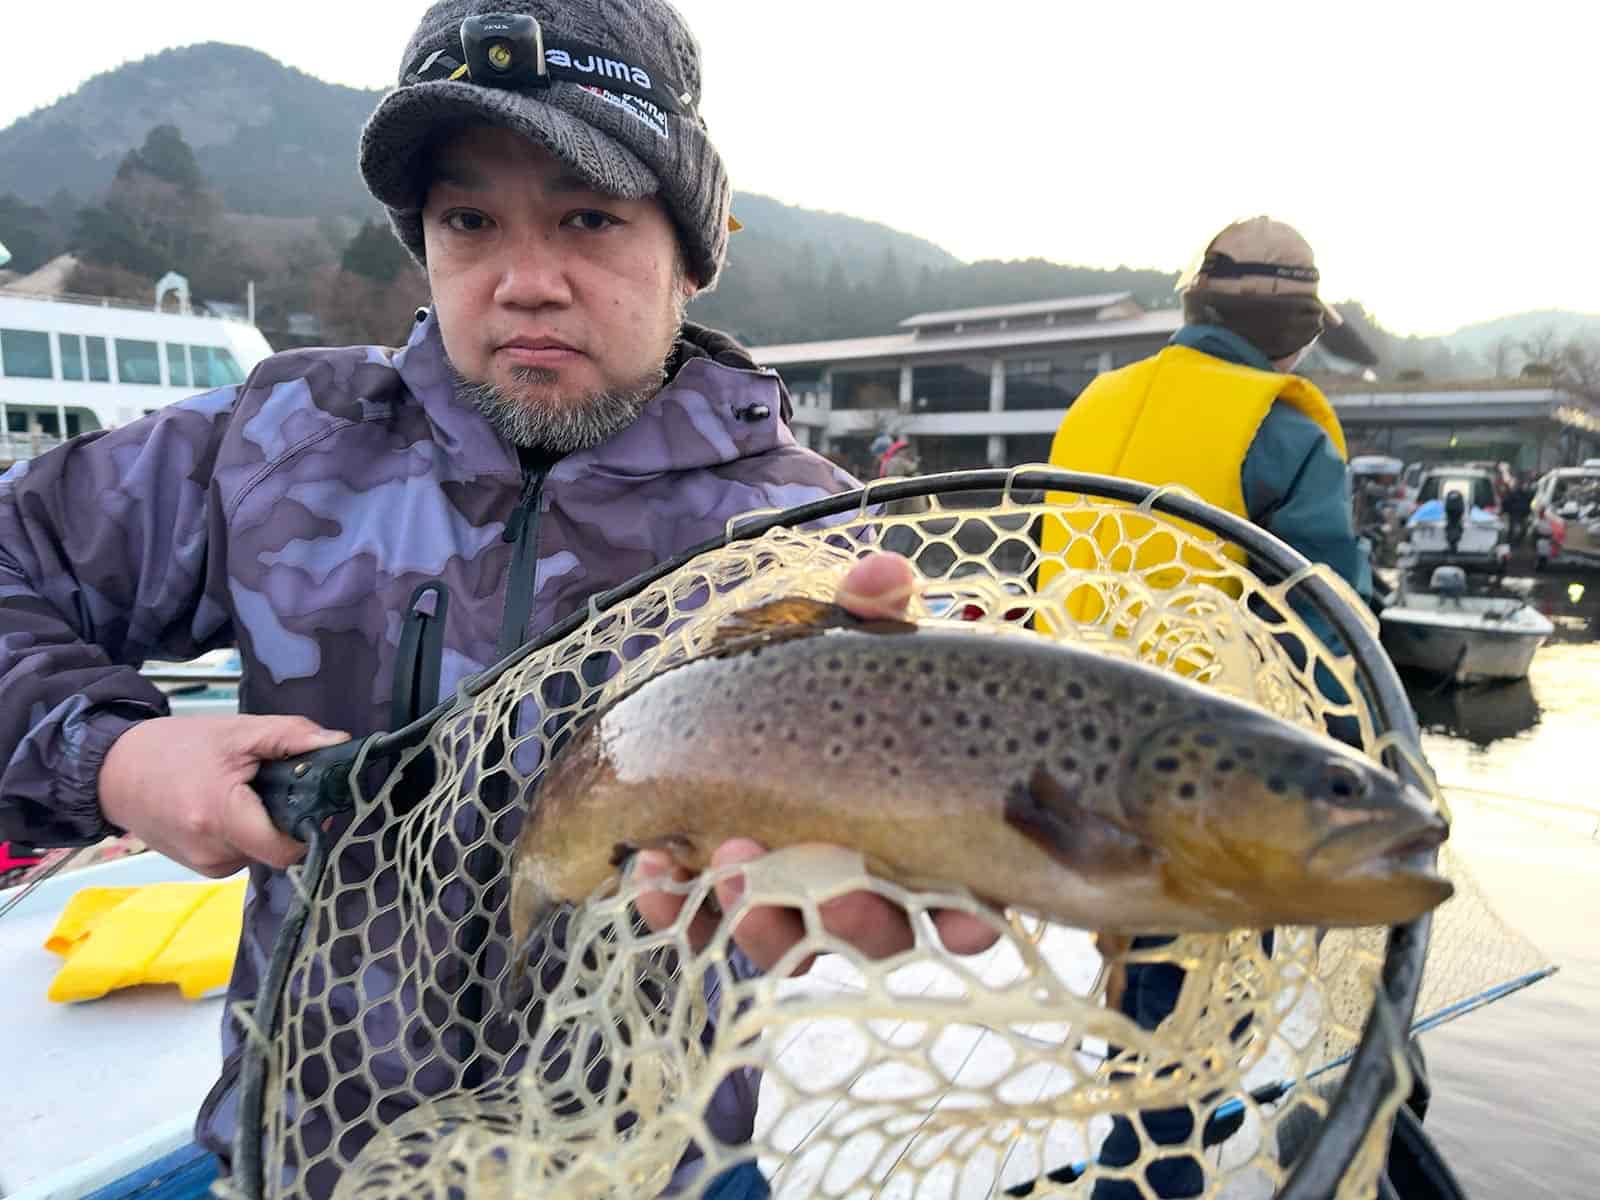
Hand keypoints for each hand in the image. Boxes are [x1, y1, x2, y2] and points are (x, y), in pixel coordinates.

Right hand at [99, 715, 349, 877]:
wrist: (112, 772)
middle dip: (285, 816)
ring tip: (242, 791)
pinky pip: (241, 853)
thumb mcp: (237, 731)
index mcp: (220, 818)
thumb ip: (291, 736)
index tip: (313, 796)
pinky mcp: (199, 868)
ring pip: (260, 851)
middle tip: (275, 783)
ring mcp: (204, 866)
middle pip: (276, 847)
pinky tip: (226, 806)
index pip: (286, 849)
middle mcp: (212, 853)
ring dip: (263, 823)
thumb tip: (339, 742)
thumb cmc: (176, 747)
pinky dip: (244, 831)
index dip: (309, 825)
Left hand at [633, 552, 1001, 973]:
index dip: (965, 925)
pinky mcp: (727, 897)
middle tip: (816, 886)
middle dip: (848, 923)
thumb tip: (882, 575)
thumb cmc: (826, 679)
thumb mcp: (856, 642)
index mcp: (932, 836)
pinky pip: (707, 929)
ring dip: (759, 923)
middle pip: (877, 937)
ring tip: (724, 873)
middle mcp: (874, 885)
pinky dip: (679, 910)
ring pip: (793, 942)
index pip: (969, 906)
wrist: (738, 690)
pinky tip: (652, 876)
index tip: (954, 917)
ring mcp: (798, 900)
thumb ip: (874, 613)